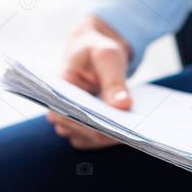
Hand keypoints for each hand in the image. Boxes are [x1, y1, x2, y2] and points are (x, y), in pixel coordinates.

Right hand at [52, 15, 133, 149]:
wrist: (94, 52)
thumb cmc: (96, 49)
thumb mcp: (107, 56)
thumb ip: (114, 81)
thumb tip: (123, 105)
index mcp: (56, 90)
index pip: (69, 115)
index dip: (92, 124)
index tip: (117, 127)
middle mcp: (59, 110)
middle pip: (82, 131)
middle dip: (108, 132)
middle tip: (134, 131)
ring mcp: (70, 122)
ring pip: (91, 140)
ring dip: (112, 137)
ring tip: (134, 130)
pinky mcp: (83, 129)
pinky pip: (97, 141)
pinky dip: (113, 137)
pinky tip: (129, 130)